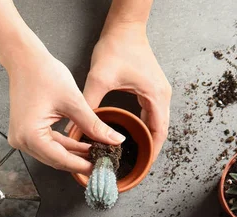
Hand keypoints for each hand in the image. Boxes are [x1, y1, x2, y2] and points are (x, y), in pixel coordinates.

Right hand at [6, 51, 125, 174]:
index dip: (83, 165)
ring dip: (72, 153)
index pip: (61, 159)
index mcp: (30, 135)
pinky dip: (63, 145)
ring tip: (95, 151)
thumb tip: (114, 140)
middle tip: (101, 161)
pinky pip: (46, 144)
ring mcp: (20, 137)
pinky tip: (81, 144)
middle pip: (55, 159)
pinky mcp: (23, 132)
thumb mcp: (73, 102)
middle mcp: (21, 141)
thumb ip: (94, 125)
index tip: (101, 167)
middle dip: (79, 161)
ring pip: (51, 153)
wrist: (24, 59)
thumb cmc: (44, 74)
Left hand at [78, 22, 170, 158]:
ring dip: (146, 141)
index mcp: (155, 96)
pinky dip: (142, 129)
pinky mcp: (150, 90)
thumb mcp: (99, 80)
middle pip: (159, 132)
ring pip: (156, 125)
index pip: (158, 134)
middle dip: (148, 151)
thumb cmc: (116, 48)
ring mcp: (158, 93)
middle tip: (134, 169)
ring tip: (132, 158)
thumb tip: (74, 128)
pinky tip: (128, 137)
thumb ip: (89, 106)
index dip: (151, 153)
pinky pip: (150, 116)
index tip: (141, 168)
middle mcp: (162, 96)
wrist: (124, 27)